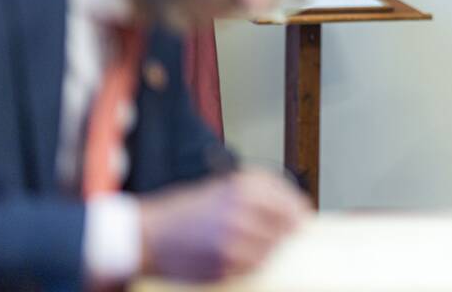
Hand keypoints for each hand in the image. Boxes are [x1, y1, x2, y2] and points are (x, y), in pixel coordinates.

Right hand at [139, 169, 309, 280]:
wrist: (152, 234)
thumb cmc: (188, 209)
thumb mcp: (226, 185)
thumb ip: (264, 192)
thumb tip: (299, 208)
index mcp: (244, 186)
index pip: (292, 203)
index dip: (298, 212)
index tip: (300, 216)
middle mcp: (242, 210)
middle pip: (286, 228)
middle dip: (283, 231)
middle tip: (270, 231)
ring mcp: (234, 240)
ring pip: (272, 249)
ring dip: (266, 248)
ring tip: (245, 241)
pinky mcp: (225, 265)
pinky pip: (253, 267)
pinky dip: (249, 262)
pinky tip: (234, 254)